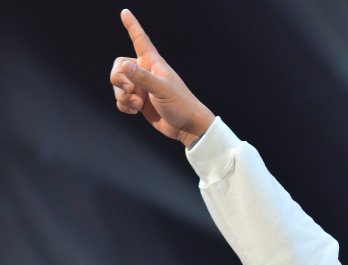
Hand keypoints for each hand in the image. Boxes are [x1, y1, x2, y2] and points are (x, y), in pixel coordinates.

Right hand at [110, 9, 213, 146]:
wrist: (187, 127)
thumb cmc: (181, 105)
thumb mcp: (163, 90)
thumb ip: (143, 78)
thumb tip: (124, 67)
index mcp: (154, 64)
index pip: (141, 40)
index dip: (132, 26)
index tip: (125, 12)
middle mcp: (145, 73)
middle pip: (118, 67)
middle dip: (118, 79)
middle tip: (130, 90)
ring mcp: (141, 87)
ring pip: (118, 85)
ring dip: (123, 96)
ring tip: (137, 104)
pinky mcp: (138, 101)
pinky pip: (120, 99)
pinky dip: (124, 105)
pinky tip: (135, 110)